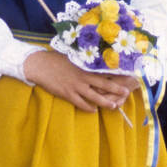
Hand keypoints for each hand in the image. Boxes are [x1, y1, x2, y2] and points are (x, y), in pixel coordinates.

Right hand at [21, 50, 139, 111]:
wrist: (40, 65)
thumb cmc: (56, 59)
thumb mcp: (72, 56)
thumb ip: (84, 60)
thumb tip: (94, 59)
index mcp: (85, 66)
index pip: (103, 71)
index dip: (115, 74)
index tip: (126, 75)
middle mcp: (83, 76)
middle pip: (103, 84)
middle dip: (116, 89)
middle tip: (126, 92)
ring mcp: (76, 86)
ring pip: (94, 96)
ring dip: (105, 102)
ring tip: (114, 105)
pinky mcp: (67, 94)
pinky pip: (81, 103)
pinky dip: (88, 107)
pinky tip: (93, 110)